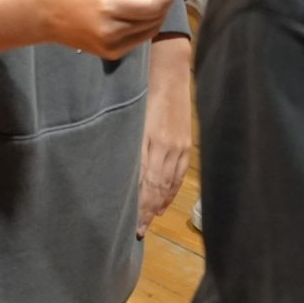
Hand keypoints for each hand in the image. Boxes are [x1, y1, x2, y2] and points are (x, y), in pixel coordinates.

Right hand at [39, 0, 174, 60]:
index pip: (154, 4)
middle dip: (165, 2)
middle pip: (155, 18)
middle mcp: (112, 28)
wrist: (46, 12)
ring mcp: (111, 44)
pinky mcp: (110, 53)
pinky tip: (137, 15)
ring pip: (150, 30)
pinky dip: (145, 27)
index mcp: (110, 3)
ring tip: (150, 0)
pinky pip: (138, 40)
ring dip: (157, 15)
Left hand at [137, 38, 192, 237]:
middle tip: (138, 232)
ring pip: (169, 184)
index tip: (130, 224)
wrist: (170, 70)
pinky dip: (171, 191)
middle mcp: (166, 146)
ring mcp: (178, 146)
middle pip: (157, 188)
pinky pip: (179, 174)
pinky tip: (164, 202)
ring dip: (159, 206)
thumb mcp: (129, 116)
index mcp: (149, 139)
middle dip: (147, 211)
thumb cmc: (142, 89)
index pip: (144, 182)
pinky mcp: (186, 143)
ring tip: (148, 222)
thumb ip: (125, 143)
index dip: (138, 205)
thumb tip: (117, 173)